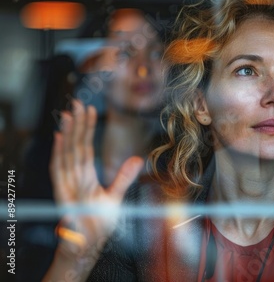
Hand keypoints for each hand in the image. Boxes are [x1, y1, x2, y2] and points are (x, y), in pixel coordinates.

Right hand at [50, 100, 142, 255]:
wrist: (88, 245)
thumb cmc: (98, 222)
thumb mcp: (115, 196)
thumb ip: (124, 177)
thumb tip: (137, 159)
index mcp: (85, 176)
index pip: (86, 147)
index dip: (86, 129)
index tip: (89, 110)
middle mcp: (74, 177)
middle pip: (75, 147)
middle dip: (76, 125)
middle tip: (78, 104)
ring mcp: (68, 185)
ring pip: (67, 154)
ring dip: (68, 134)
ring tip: (69, 115)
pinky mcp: (64, 196)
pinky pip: (60, 172)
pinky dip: (59, 155)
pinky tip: (60, 139)